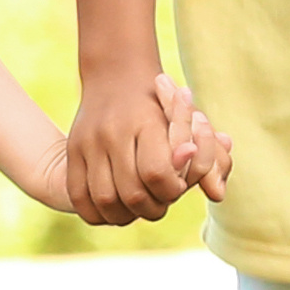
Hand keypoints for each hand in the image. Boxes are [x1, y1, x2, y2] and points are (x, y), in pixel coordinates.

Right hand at [59, 72, 219, 227]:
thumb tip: (218, 194)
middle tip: (157, 204)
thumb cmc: (164, 104)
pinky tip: (112, 209)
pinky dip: (97, 212)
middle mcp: (114, 131)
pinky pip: (79, 196)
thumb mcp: (192, 123)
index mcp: (146, 121)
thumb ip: (212, 158)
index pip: (157, 174)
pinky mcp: (72, 150)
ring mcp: (89, 141)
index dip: (170, 192)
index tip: (175, 190)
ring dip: (125, 215)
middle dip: (151, 208)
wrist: (115, 75)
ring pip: (105, 199)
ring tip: (136, 210)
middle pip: (132, 193)